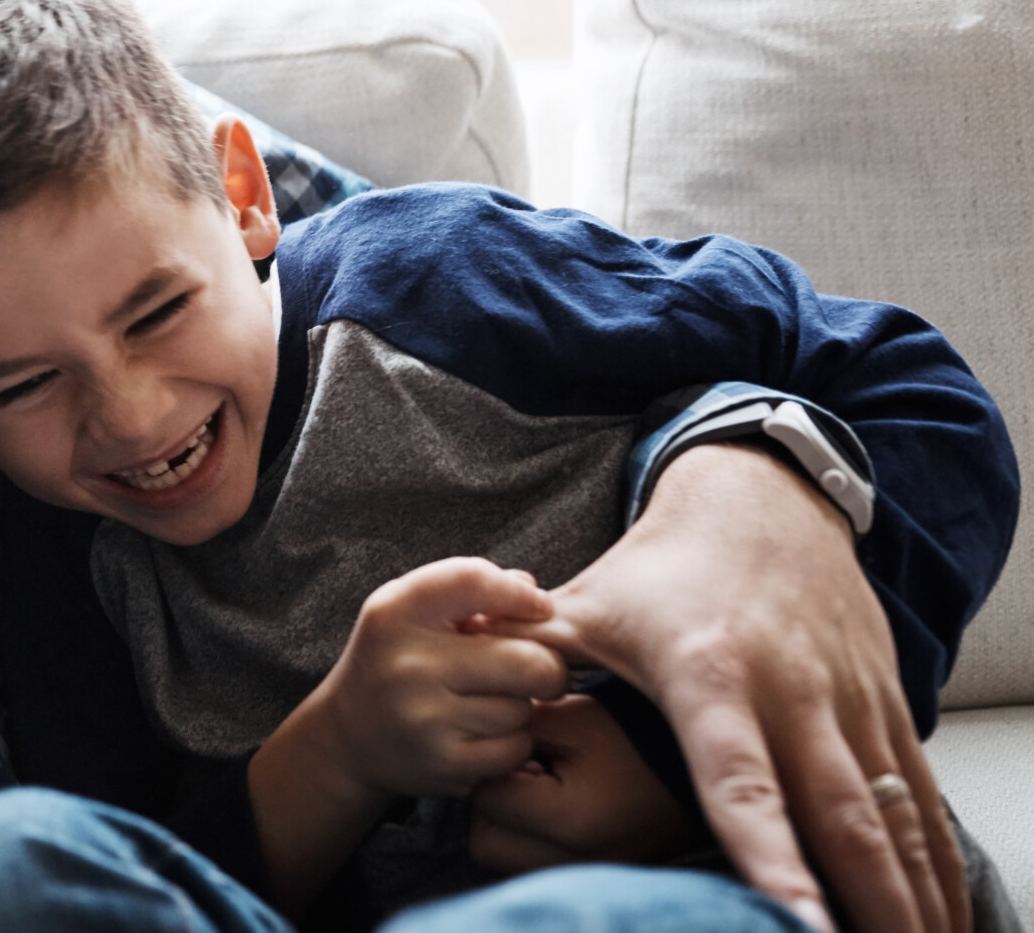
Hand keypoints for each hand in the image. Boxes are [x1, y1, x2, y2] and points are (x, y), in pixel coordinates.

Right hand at [319, 557, 569, 798]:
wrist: (346, 739)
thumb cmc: (392, 662)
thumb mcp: (408, 613)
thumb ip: (465, 590)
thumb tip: (531, 587)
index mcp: (394, 612)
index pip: (473, 580)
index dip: (520, 593)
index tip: (540, 606)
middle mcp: (407, 663)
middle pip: (527, 660)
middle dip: (548, 666)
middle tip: (540, 670)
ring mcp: (425, 718)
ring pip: (523, 708)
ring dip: (521, 707)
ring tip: (490, 703)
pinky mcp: (443, 764)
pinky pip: (515, 749)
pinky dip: (512, 743)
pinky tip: (484, 735)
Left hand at [468, 693, 699, 871]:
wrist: (702, 767)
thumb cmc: (638, 734)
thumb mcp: (574, 717)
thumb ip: (515, 727)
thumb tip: (468, 735)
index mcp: (572, 821)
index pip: (487, 800)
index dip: (487, 766)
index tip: (509, 747)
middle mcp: (578, 863)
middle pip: (486, 842)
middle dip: (489, 804)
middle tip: (515, 770)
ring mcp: (590, 877)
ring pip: (505, 861)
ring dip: (507, 827)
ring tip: (535, 789)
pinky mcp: (596, 878)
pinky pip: (534, 867)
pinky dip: (531, 842)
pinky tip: (553, 808)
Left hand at [516, 442, 968, 932]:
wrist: (762, 503)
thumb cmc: (659, 569)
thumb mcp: (586, 603)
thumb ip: (524, 646)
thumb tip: (451, 663)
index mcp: (712, 674)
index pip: (738, 776)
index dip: (764, 849)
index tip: (789, 917)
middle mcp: (792, 692)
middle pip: (839, 816)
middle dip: (863, 901)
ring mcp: (846, 699)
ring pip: (894, 816)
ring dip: (912, 895)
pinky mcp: (883, 703)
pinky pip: (920, 796)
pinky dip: (934, 861)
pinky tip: (943, 919)